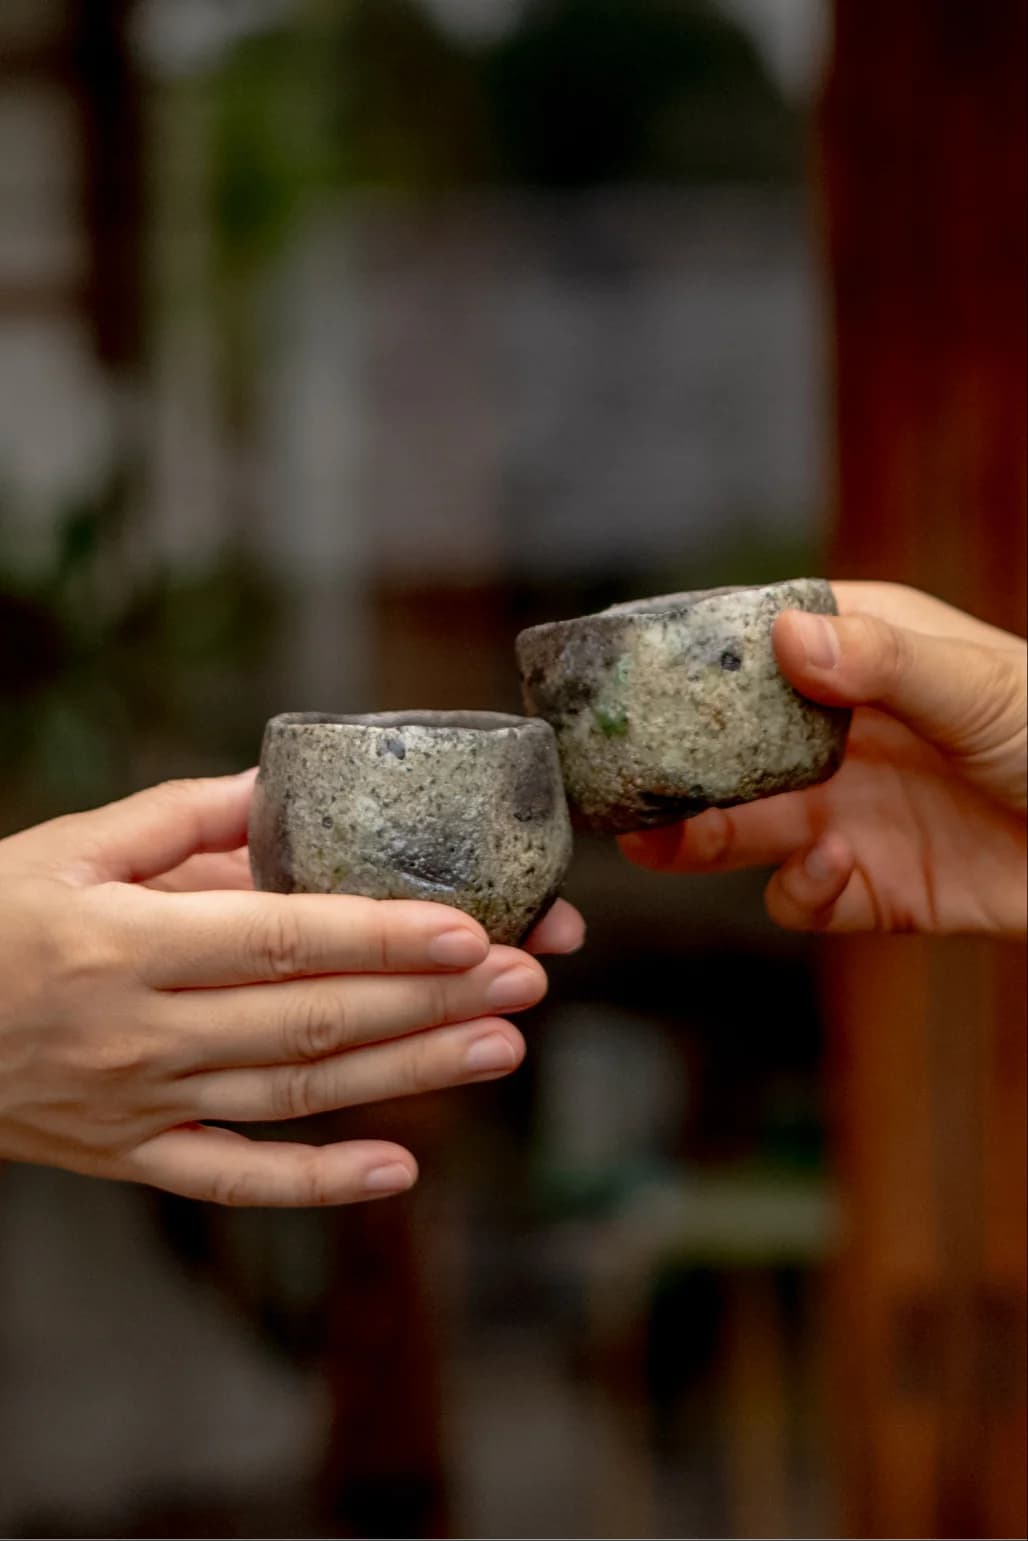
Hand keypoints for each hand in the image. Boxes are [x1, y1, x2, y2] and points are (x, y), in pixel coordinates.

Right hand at [0, 774, 582, 1206]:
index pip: (281, 939)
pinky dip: (317, 1183)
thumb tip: (279, 787)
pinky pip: (234, 1178)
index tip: (471, 927)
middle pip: (312, 1019)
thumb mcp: (68, 847)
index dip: (382, 935)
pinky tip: (400, 1168)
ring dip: (408, 1073)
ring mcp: (141, 1106)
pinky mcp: (131, 1155)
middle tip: (527, 976)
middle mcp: (142, 1034)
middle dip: (429, 999)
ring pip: (297, 1093)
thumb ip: (179, 816)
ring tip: (503, 1046)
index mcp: (126, 945)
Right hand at [620, 583, 1025, 935]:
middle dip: (671, 762)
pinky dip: (801, 891)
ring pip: (742, 827)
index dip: (685, 657)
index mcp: (864, 659)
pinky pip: (804, 896)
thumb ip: (884, 664)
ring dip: (696, 835)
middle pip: (729, 745)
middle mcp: (843, 736)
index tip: (620, 670)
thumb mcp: (982, 687)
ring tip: (657, 841)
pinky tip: (830, 871)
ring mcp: (852, 813)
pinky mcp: (872, 886)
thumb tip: (784, 639)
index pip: (754, 645)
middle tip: (612, 779)